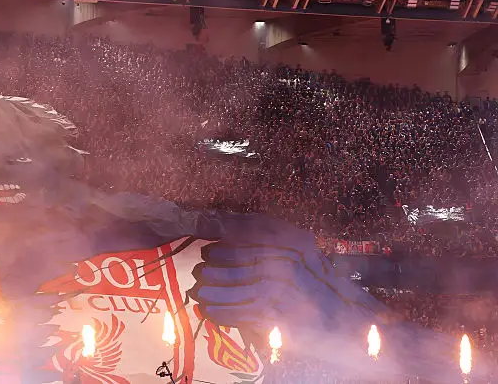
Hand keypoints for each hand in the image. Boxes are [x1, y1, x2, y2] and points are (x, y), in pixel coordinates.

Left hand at [188, 217, 378, 333]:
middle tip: (201, 273)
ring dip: (216, 292)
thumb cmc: (324, 288)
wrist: (355, 325)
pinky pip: (246, 313)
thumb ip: (273, 241)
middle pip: (244, 261)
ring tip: (200, 293)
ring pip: (241, 288)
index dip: (227, 243)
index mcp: (296, 242)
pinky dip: (225, 313)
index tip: (210, 249)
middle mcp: (292, 262)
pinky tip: (211, 313)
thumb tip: (229, 230)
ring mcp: (287, 290)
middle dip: (217, 268)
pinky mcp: (282, 316)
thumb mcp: (303, 256)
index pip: (253, 235)